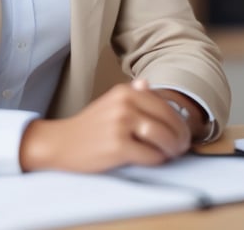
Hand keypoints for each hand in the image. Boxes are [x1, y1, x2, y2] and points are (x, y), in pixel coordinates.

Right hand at [19, 79, 191, 172]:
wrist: (61, 143)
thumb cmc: (89, 128)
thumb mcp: (110, 104)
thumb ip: (131, 94)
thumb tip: (147, 83)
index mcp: (124, 91)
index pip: (164, 105)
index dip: (178, 121)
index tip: (182, 133)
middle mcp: (124, 103)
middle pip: (168, 120)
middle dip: (180, 136)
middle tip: (182, 147)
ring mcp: (120, 124)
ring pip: (163, 136)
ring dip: (172, 148)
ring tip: (171, 154)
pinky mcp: (118, 146)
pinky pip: (150, 155)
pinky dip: (157, 160)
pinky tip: (153, 160)